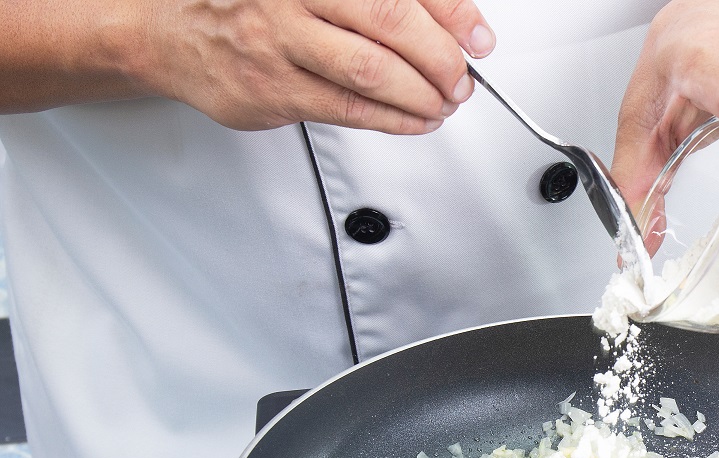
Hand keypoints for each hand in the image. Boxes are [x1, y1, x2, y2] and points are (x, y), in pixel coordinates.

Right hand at [135, 0, 494, 131]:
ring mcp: (280, 40)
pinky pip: (349, 109)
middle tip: (461, 78)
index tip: (478, 37)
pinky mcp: (273, 89)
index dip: (451, 12)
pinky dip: (394, 120)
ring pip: (372, 70)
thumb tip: (452, 25)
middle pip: (390, 20)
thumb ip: (377, 2)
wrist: (176, 33)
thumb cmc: (258, 9)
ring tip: (443, 102)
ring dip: (422, 95)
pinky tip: (415, 120)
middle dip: (441, 57)